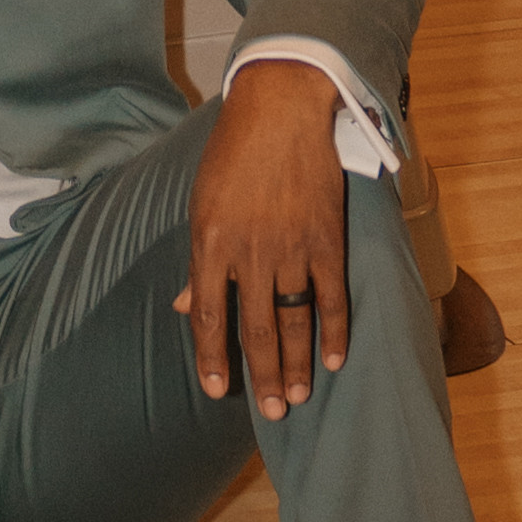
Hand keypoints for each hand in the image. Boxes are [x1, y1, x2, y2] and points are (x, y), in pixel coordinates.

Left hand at [175, 60, 350, 418]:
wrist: (281, 109)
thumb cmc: (233, 154)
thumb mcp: (201, 203)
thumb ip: (199, 260)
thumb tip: (186, 306)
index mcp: (209, 242)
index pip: (209, 315)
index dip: (213, 357)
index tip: (218, 391)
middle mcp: (249, 252)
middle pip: (255, 328)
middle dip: (263, 375)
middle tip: (272, 412)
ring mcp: (291, 248)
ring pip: (294, 320)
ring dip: (298, 363)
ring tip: (299, 397)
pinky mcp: (326, 239)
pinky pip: (332, 296)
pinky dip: (335, 330)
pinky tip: (336, 358)